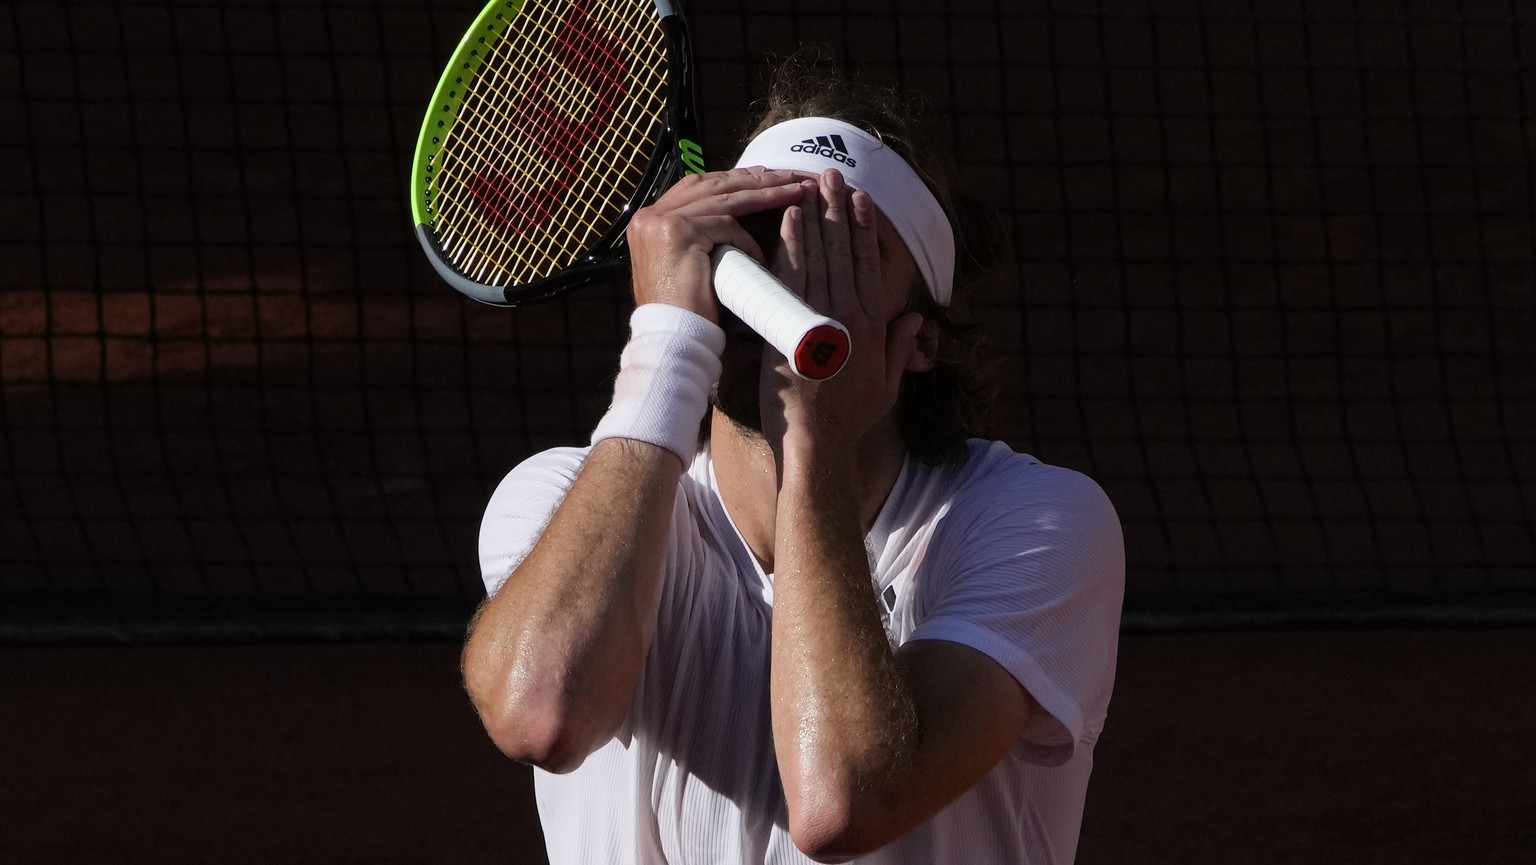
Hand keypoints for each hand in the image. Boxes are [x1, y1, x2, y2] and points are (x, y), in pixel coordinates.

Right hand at [626, 167, 807, 322]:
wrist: (670, 339)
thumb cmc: (684, 312)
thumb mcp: (685, 265)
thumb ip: (697, 238)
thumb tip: (731, 219)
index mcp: (648, 220)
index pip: (695, 187)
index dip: (731, 180)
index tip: (762, 177)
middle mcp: (648, 215)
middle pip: (711, 185)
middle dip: (753, 179)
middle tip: (788, 175)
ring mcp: (659, 221)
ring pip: (724, 200)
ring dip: (765, 194)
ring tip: (796, 190)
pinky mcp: (678, 232)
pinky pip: (726, 226)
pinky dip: (747, 241)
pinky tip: (762, 256)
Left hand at [760, 169, 927, 458]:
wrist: (817, 445)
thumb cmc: (847, 421)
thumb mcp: (887, 386)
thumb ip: (900, 349)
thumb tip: (914, 319)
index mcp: (874, 326)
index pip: (870, 265)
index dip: (865, 229)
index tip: (861, 200)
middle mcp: (851, 316)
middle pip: (845, 250)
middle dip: (838, 209)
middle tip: (832, 175)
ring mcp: (821, 319)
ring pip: (819, 255)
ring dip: (815, 216)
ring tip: (810, 184)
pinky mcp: (792, 325)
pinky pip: (792, 274)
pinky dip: (791, 243)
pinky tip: (788, 217)